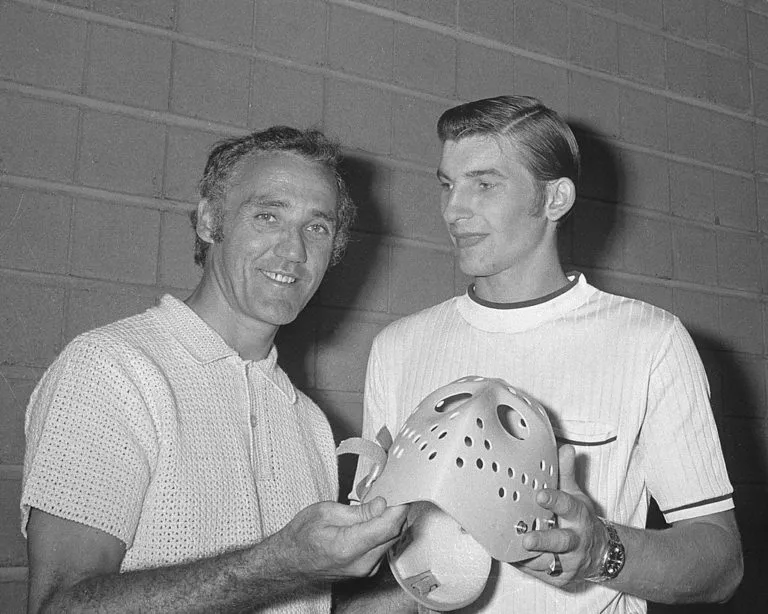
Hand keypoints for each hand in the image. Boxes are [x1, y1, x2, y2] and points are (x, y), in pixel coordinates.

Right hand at [265, 498, 407, 581]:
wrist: (288, 561)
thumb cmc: (301, 537)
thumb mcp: (326, 512)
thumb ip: (359, 511)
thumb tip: (382, 504)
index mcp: (348, 547)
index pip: (388, 526)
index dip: (399, 506)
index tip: (403, 492)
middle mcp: (361, 564)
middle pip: (394, 534)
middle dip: (395, 512)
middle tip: (391, 493)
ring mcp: (365, 571)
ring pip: (391, 541)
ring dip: (390, 522)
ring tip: (378, 505)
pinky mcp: (367, 571)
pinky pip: (384, 548)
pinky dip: (384, 532)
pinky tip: (374, 521)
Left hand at [513, 444, 608, 586]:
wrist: (600, 553)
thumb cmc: (580, 520)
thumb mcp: (576, 495)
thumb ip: (566, 474)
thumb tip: (565, 448)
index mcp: (578, 516)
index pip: (568, 506)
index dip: (555, 500)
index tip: (540, 495)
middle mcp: (576, 540)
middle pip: (561, 541)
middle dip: (543, 540)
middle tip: (526, 538)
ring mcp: (569, 562)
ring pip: (547, 561)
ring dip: (528, 556)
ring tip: (509, 547)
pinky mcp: (561, 578)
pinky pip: (538, 573)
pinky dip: (523, 565)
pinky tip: (510, 555)